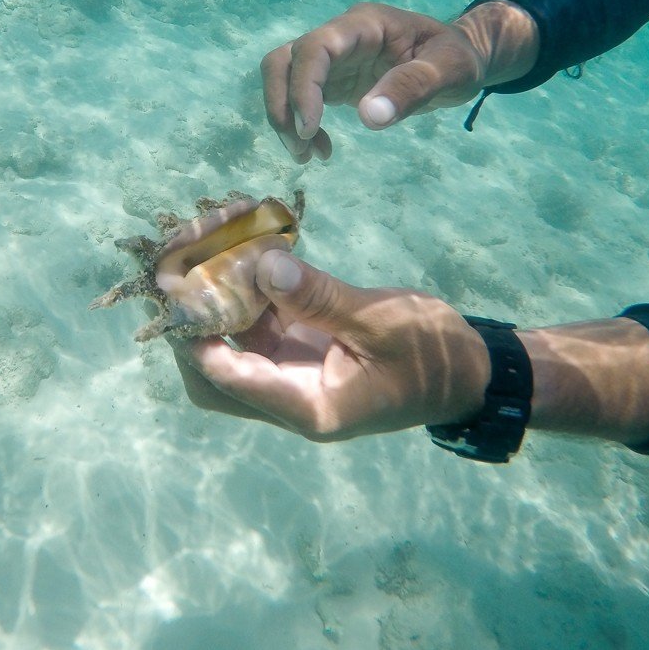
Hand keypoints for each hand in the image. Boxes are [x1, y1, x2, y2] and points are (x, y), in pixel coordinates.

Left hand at [170, 250, 489, 441]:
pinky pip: (257, 323)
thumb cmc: (433, 354)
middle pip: (213, 375)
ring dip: (216, 298)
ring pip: (231, 343)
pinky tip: (244, 244)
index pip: (229, 380)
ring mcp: (292, 373)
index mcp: (308, 407)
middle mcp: (289, 396)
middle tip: (179, 269)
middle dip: (189, 324)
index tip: (180, 290)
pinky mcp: (301, 349)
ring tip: (209, 242)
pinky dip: (245, 288)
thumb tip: (263, 265)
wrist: (470, 370)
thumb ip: (321, 297)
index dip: (195, 336)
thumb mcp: (381, 321)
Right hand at [260, 0, 537, 161]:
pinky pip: (299, 98)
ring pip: (283, 77)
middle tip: (301, 147)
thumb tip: (369, 117)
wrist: (463, 58)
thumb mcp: (450, 70)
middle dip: (282, 104)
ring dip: (283, 117)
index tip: (309, 129)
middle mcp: (340, 37)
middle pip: (283, 60)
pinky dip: (300, 126)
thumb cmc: (460, 58)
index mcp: (365, 25)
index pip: (315, 47)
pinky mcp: (332, 80)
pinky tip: (322, 150)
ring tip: (306, 156)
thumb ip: (413, 87)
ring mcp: (333, 58)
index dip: (303, 86)